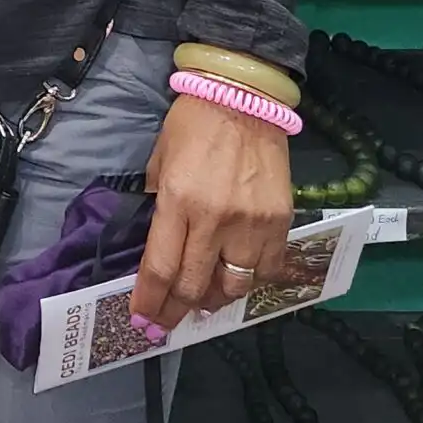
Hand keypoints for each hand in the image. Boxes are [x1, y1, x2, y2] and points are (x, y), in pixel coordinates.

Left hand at [129, 94, 291, 333]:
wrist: (245, 98)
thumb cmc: (193, 124)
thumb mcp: (159, 161)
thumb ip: (158, 205)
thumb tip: (156, 245)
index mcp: (178, 201)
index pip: (160, 268)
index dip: (150, 302)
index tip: (142, 322)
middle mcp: (215, 220)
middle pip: (195, 287)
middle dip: (176, 312)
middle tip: (166, 324)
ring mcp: (252, 224)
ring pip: (234, 287)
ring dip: (215, 300)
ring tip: (203, 302)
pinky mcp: (280, 222)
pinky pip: (267, 270)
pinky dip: (251, 281)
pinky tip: (238, 278)